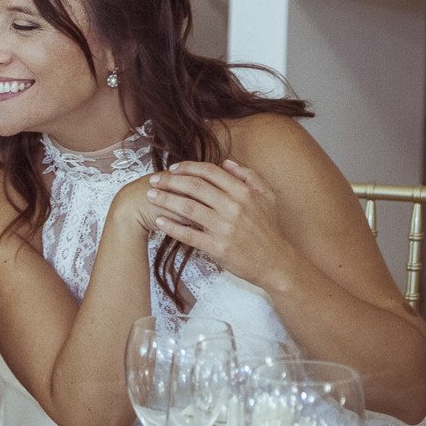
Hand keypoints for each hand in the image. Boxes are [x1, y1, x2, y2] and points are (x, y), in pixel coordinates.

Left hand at [145, 159, 293, 287]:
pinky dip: (171, 227)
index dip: (187, 167)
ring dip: (165, 200)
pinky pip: (188, 234)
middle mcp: (233, 207)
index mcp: (243, 192)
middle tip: (153, 180)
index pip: (208, 171)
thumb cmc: (269, 229)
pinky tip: (159, 221)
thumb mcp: (267, 196)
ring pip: (187, 207)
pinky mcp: (217, 247)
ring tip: (150, 197)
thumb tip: (226, 162)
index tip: (172, 169)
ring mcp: (224, 227)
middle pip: (193, 186)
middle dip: (169, 181)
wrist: (276, 263)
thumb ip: (248, 175)